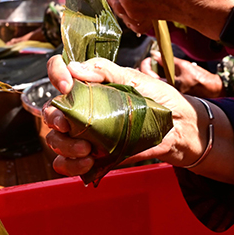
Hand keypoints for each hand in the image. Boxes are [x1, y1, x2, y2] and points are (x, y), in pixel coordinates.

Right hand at [43, 55, 202, 175]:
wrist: (181, 129)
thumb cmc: (161, 99)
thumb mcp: (137, 80)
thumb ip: (108, 72)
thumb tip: (76, 68)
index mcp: (92, 85)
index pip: (60, 72)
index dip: (56, 74)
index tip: (67, 85)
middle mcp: (84, 108)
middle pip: (52, 112)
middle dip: (55, 119)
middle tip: (69, 125)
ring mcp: (87, 133)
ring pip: (56, 139)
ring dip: (64, 146)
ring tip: (86, 150)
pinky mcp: (94, 155)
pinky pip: (67, 163)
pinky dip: (70, 165)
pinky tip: (87, 163)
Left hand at [139, 53, 223, 98]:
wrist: (216, 92)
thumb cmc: (201, 80)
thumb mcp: (185, 66)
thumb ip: (169, 61)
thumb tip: (155, 54)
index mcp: (167, 86)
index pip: (147, 75)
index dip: (145, 65)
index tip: (149, 58)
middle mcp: (166, 93)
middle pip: (149, 82)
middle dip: (147, 71)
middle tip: (151, 62)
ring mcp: (171, 95)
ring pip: (156, 84)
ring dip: (154, 75)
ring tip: (158, 66)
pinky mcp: (177, 95)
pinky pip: (164, 86)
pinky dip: (162, 79)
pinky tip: (166, 73)